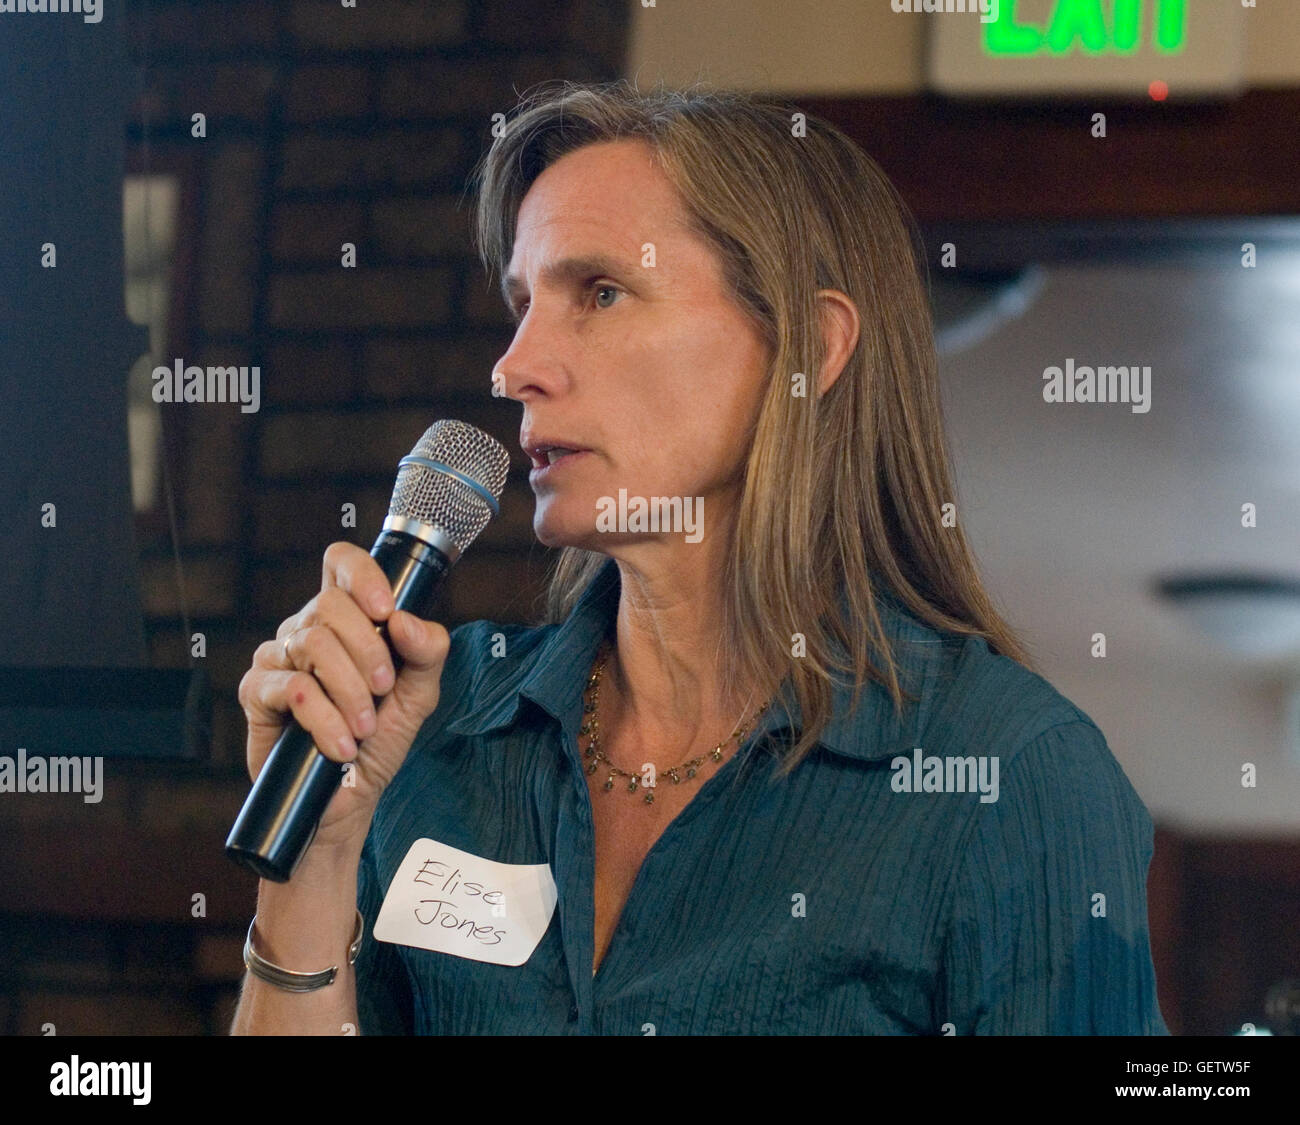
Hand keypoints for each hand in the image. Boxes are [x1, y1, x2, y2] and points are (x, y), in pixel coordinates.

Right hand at [237, 541, 450, 849]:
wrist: (346, 799)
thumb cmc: (379, 740)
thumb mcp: (419, 695)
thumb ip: (427, 652)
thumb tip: (407, 621)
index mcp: (347, 619)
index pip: (341, 564)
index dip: (362, 575)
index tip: (387, 611)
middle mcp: (307, 629)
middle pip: (331, 606)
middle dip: (368, 650)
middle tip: (383, 690)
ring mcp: (277, 658)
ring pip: (313, 645)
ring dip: (349, 691)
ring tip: (364, 727)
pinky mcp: (255, 693)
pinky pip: (291, 688)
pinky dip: (324, 719)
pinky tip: (340, 745)